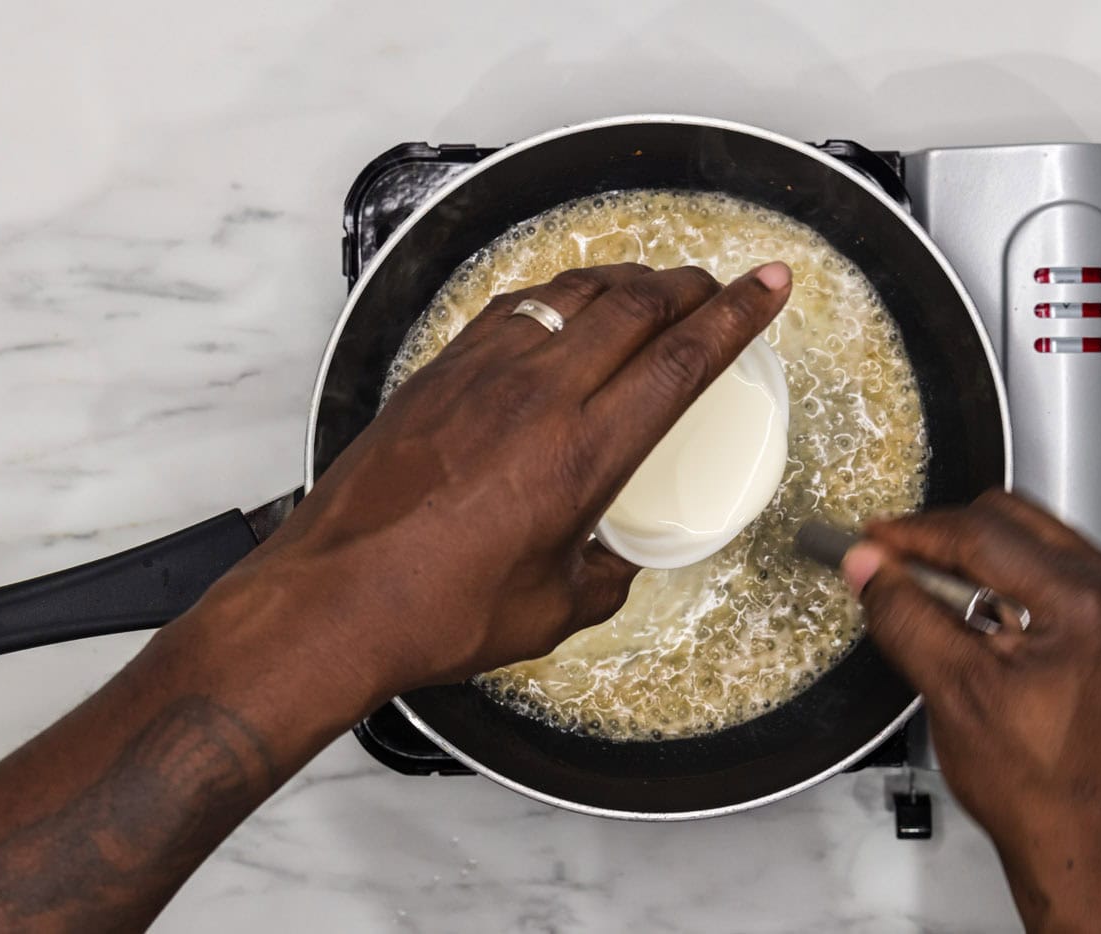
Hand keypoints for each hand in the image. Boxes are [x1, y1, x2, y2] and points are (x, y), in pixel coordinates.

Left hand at [245, 262, 791, 701]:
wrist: (330, 599)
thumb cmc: (436, 611)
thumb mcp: (551, 610)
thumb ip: (604, 576)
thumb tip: (617, 560)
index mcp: (581, 455)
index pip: (681, 361)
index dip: (737, 315)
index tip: (770, 285)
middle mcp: (536, 396)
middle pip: (635, 306)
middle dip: (690, 285)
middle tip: (715, 286)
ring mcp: (481, 374)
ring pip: (573, 293)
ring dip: (626, 281)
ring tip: (652, 288)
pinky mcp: (437, 372)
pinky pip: (513, 308)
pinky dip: (556, 297)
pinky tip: (563, 307)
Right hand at [842, 491, 1100, 932]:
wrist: (1087, 843)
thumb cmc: (1040, 787)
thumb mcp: (951, 690)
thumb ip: (904, 614)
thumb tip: (867, 564)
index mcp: (1085, 599)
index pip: (981, 534)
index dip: (912, 534)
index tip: (870, 541)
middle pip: (1007, 521)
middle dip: (942, 540)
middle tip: (890, 566)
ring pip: (1024, 539)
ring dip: (969, 559)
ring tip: (925, 598)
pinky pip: (1043, 571)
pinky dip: (996, 582)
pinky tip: (965, 619)